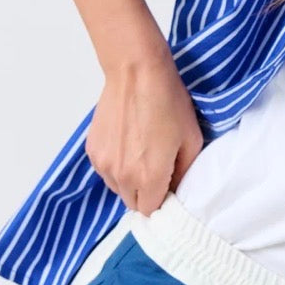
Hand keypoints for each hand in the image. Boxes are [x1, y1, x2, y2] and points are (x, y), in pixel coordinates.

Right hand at [85, 50, 205, 214]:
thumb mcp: (192, 139)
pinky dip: (116, 164)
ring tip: (143, 152)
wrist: (137, 73)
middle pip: (132, 202)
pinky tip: (128, 143)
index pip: (151, 211)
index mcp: (149, 177)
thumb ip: (185, 172)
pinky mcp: (92, 149)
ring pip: (117, 187)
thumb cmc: (168, 101)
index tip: (169, 187)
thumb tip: (177, 187)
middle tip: (159, 169)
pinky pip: (105, 170)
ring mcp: (103, 163)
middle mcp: (121, 175)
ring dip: (129, 180)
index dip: (163, 201)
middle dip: (146, 193)